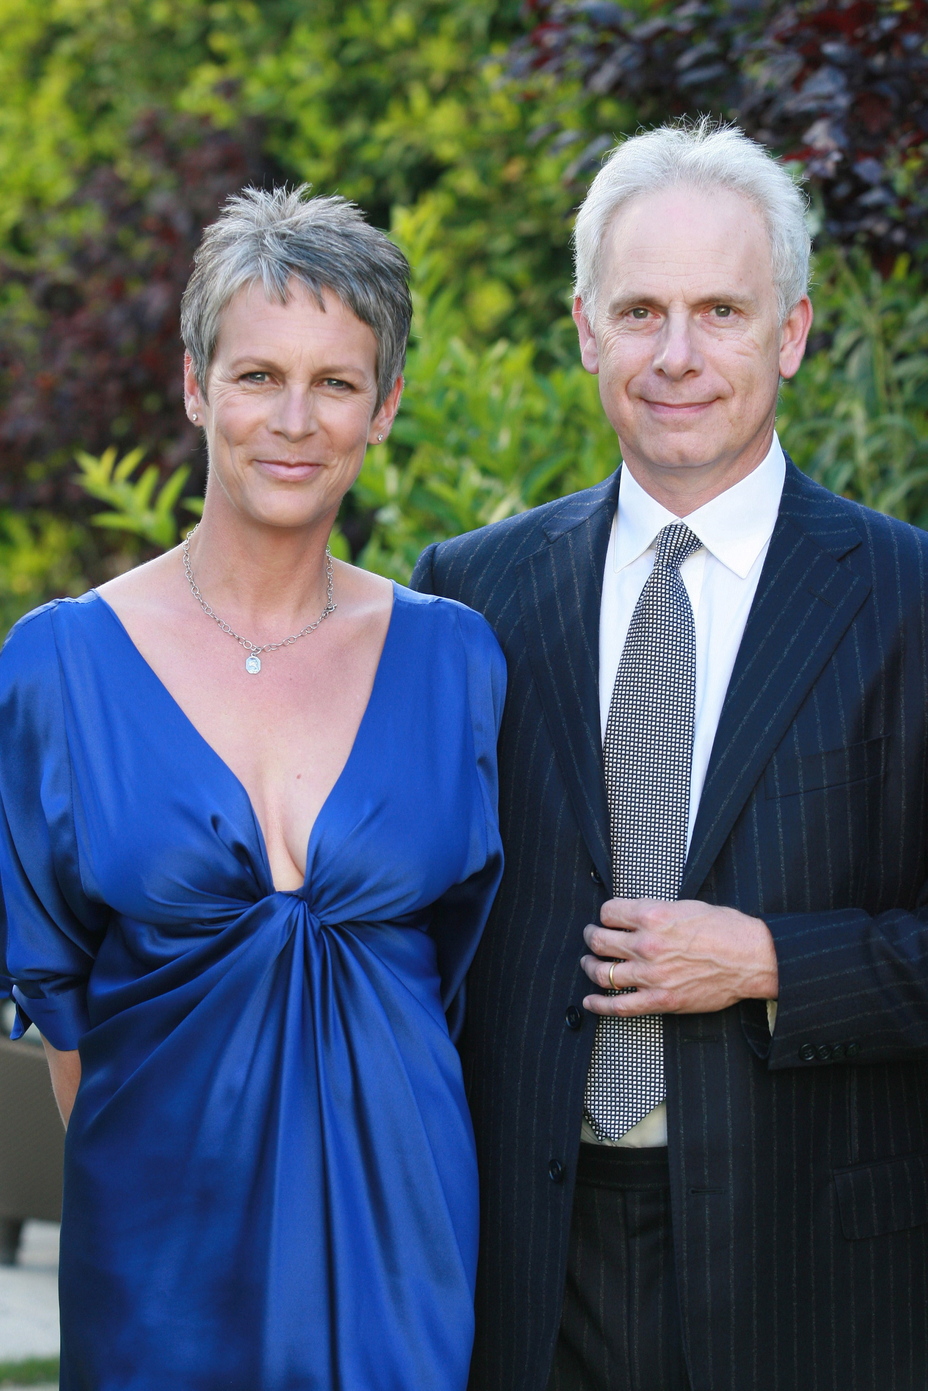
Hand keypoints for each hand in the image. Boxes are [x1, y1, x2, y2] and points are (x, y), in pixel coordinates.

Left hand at [581, 898, 778, 1015]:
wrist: (752, 959)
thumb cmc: (727, 929)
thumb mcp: (687, 906)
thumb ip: (657, 911)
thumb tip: (636, 915)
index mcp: (653, 915)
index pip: (608, 912)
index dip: (605, 915)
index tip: (606, 918)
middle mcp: (647, 944)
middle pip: (600, 940)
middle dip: (591, 937)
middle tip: (591, 937)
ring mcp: (651, 975)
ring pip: (603, 972)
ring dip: (591, 966)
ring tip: (590, 963)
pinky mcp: (660, 1000)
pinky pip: (619, 1006)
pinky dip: (599, 1004)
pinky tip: (590, 1000)